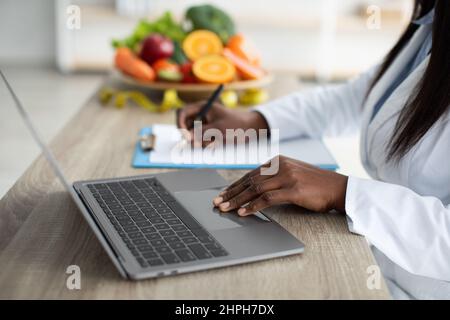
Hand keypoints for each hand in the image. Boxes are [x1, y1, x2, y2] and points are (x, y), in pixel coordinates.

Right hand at [177, 101, 268, 146]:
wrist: (251, 129)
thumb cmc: (236, 125)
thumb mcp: (219, 128)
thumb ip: (202, 132)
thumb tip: (187, 138)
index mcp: (202, 107)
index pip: (183, 112)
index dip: (180, 123)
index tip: (184, 135)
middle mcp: (201, 115)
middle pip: (185, 125)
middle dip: (190, 135)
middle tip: (198, 144)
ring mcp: (204, 124)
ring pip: (192, 135)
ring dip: (200, 141)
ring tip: (215, 142)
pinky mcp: (208, 133)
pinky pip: (200, 141)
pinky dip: (205, 144)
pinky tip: (217, 143)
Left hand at [213, 155, 347, 214]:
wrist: (337, 187)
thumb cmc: (314, 183)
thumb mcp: (291, 173)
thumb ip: (273, 176)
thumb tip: (252, 188)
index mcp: (277, 160)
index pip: (250, 174)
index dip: (234, 185)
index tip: (223, 194)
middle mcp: (280, 166)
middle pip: (249, 181)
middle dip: (231, 193)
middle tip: (218, 202)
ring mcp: (287, 176)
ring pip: (255, 189)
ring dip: (238, 200)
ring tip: (225, 208)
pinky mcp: (293, 189)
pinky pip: (268, 199)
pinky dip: (253, 206)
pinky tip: (244, 212)